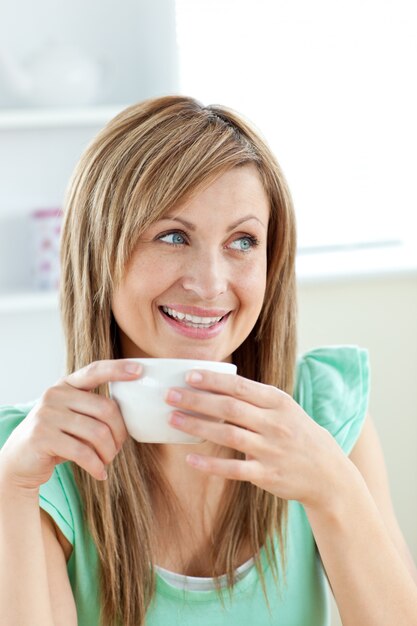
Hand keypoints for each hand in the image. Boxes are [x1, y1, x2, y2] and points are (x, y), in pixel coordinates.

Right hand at [0, 360, 141, 492]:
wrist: (20, 460)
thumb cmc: (57, 438)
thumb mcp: (73, 416)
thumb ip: (93, 409)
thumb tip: (131, 416)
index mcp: (67, 385)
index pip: (95, 370)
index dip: (118, 369)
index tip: (139, 371)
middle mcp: (56, 394)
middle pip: (105, 409)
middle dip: (119, 433)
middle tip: (119, 448)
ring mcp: (47, 414)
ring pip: (97, 433)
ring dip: (109, 452)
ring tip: (107, 461)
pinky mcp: (42, 436)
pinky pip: (82, 452)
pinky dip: (96, 466)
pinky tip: (100, 474)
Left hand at [165, 369, 352, 510]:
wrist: (328, 474)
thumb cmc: (299, 435)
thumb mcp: (285, 409)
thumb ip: (257, 398)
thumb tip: (218, 383)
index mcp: (279, 402)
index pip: (240, 386)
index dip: (212, 380)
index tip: (188, 375)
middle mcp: (275, 423)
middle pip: (229, 407)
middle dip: (196, 400)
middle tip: (170, 395)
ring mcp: (271, 449)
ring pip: (228, 435)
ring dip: (197, 426)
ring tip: (173, 420)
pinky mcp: (267, 474)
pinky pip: (234, 469)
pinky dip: (210, 465)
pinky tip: (190, 459)